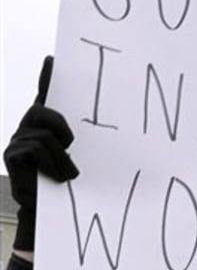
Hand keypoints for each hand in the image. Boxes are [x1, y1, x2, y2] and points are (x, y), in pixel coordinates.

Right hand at [3, 56, 79, 249]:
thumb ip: (88, 139)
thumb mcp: (81, 157)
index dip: (48, 77)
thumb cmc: (70, 182)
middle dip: (60, 126)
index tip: (54, 59)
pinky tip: (56, 178)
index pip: (45, 94)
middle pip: (41, 110)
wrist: (54, 210)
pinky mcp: (11, 155)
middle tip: (72, 145)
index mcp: (47, 124)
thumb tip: (113, 124)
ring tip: (68, 175)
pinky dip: (51, 163)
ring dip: (61, 157)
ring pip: (42, 135)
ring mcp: (18, 140)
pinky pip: (34, 148)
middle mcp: (29, 127)